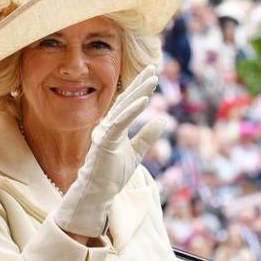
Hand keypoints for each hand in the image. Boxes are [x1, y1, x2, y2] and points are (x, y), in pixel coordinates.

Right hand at [53, 65, 164, 237]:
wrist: (97, 193)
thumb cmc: (111, 174)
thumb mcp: (136, 153)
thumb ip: (147, 137)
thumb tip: (162, 120)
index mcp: (115, 127)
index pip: (129, 104)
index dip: (140, 89)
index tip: (153, 75)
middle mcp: (108, 126)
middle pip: (126, 100)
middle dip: (140, 83)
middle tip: (153, 68)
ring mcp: (105, 133)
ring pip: (123, 108)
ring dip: (138, 92)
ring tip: (152, 79)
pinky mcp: (104, 142)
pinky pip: (119, 123)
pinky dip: (131, 111)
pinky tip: (143, 101)